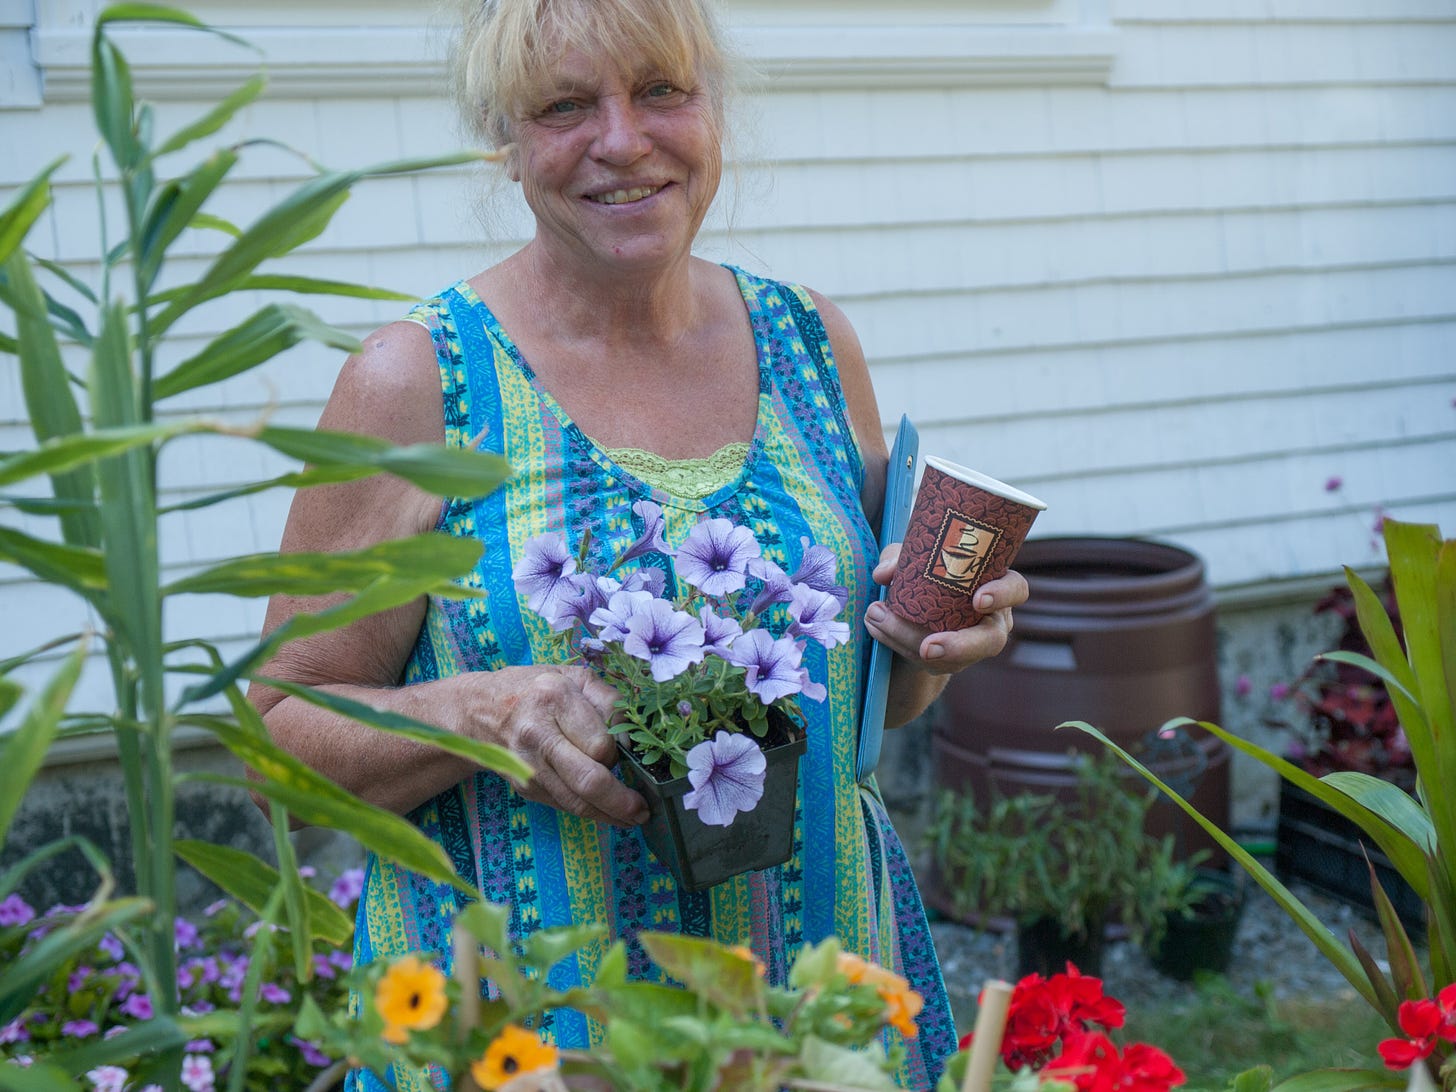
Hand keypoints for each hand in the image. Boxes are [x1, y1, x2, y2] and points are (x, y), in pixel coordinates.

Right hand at [465, 665, 648, 826]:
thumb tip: (632, 742)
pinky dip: (589, 813)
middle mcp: (537, 734)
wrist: (479, 709)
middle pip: (588, 780)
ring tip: (632, 817)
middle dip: (621, 801)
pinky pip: (563, 805)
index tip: (633, 755)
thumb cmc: (536, 688)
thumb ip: (610, 702)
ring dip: (609, 815)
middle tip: (643, 809)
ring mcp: (528, 765)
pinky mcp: (525, 786)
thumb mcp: (575, 677)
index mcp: (554, 699)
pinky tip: (608, 812)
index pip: (600, 742)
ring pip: (576, 802)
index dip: (621, 753)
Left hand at [862, 543, 1028, 675]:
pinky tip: (877, 627)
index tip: (978, 599)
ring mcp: (972, 646)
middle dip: (960, 646)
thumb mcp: (914, 556)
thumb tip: (884, 574)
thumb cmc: (927, 568)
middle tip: (928, 647)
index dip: (1003, 595)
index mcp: (996, 585)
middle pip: (990, 641)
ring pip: (954, 658)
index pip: (1016, 589)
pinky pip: (929, 662)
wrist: (916, 602)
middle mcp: (992, 620)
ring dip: (913, 643)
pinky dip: (898, 643)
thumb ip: (900, 558)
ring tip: (879, 621)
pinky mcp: (949, 661)